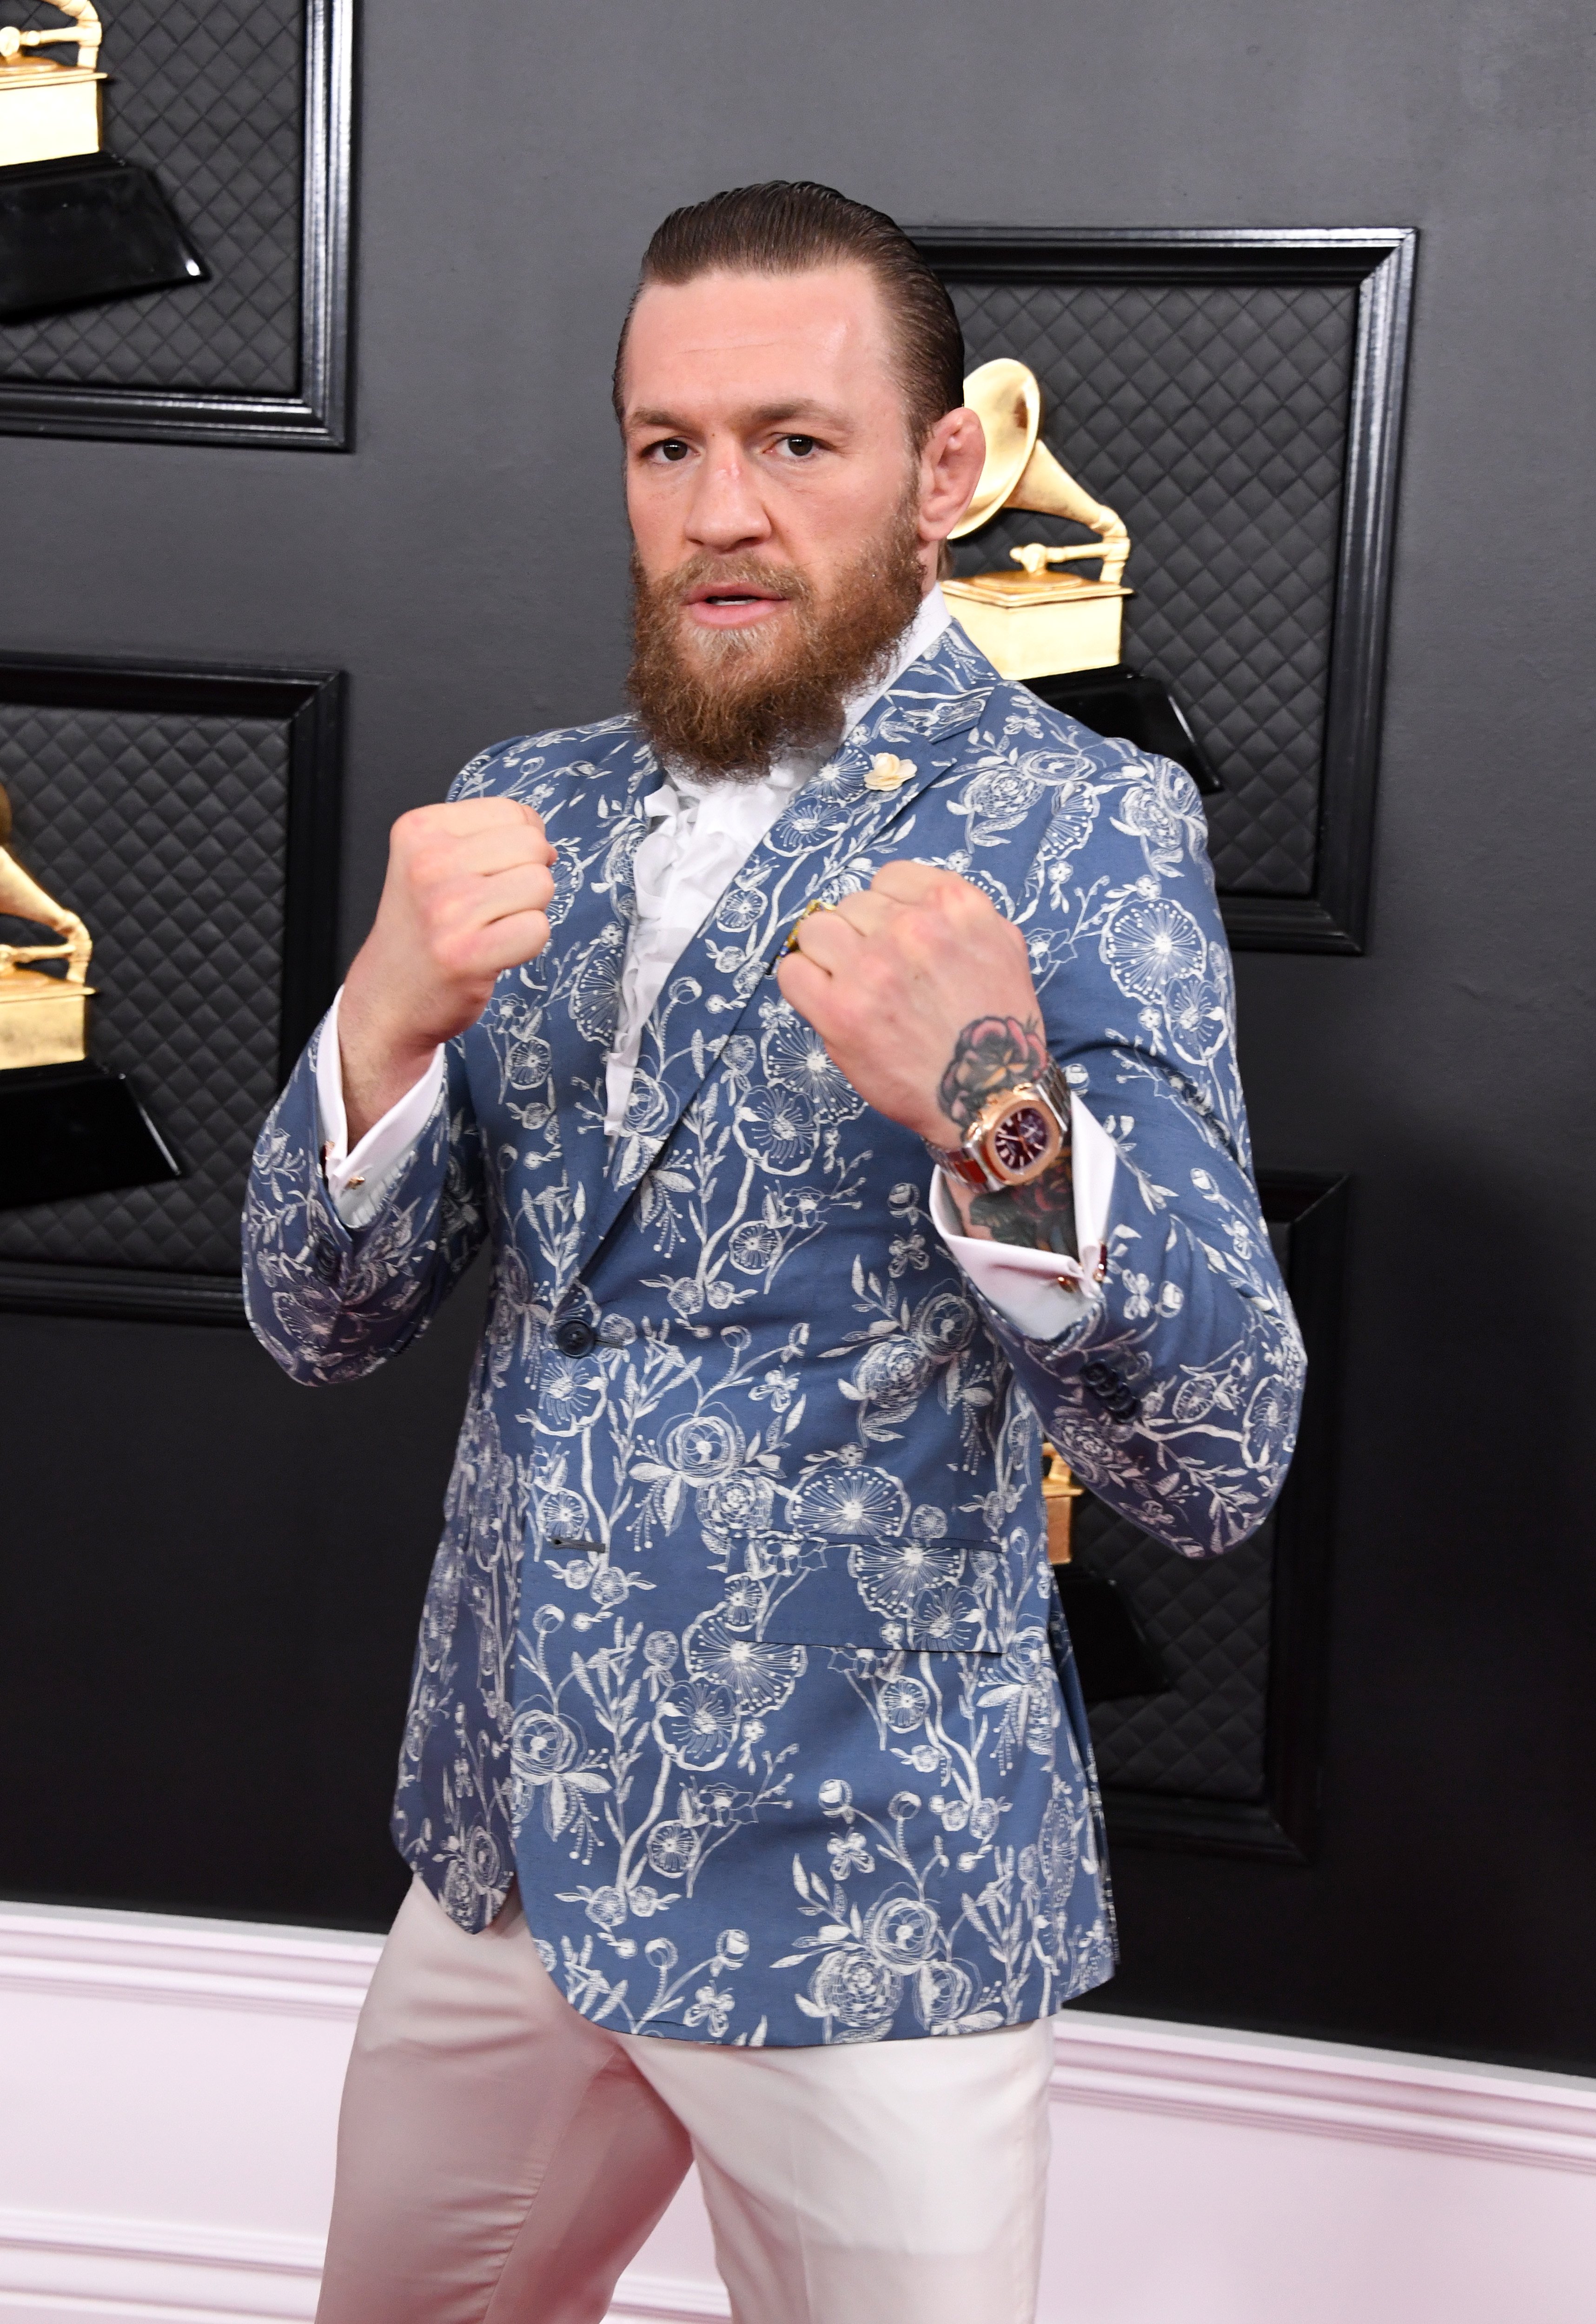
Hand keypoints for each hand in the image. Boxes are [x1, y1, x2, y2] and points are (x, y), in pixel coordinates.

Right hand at [339, 798, 556, 1141]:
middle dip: (527, 875)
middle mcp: (428, 864)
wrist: (388, 997)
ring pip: (541, 884)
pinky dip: (528, 943)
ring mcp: (447, 909)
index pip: (513, 812)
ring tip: (490, 926)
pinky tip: (494, 950)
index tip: (490, 873)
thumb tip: (545, 839)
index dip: (519, 845)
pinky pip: (538, 929)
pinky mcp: (466, 954)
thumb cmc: (422, 929)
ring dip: (529, 910)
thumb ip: (485, 836)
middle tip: (492, 904)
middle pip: (532, 845)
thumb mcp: (432, 861)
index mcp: (419, 830)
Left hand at [774, 861, 1042, 1146]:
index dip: (887, 910)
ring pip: (816, 929)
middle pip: (851, 904)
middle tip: (881, 976)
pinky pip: (792, 971)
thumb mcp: (1002, 947)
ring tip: (853, 988)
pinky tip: (829, 1004)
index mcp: (955, 905)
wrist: (989, 1097)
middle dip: (861, 936)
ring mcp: (873, 968)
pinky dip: (804, 984)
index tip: (895, 939)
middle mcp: (912, 927)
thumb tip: (903, 900)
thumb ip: (957, 913)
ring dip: (829, 956)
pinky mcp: (840, 1010)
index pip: (889, 877)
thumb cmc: (995, 1028)